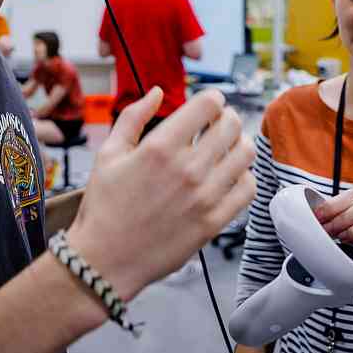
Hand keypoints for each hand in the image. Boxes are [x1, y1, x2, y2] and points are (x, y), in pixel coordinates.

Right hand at [66, 87, 255, 302]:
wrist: (104, 261)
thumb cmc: (104, 207)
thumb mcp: (108, 154)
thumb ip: (133, 116)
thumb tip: (157, 92)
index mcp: (160, 147)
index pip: (209, 104)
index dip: (212, 99)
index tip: (207, 106)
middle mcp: (187, 169)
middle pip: (232, 124)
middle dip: (226, 118)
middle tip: (216, 126)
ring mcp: (204, 197)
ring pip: (246, 153)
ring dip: (238, 144)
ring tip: (224, 149)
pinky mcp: (214, 222)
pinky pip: (248, 189)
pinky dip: (243, 177)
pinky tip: (228, 177)